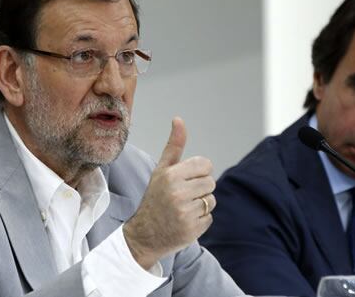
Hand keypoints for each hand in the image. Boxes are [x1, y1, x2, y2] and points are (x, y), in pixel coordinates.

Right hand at [123, 117, 215, 268]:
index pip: (205, 164)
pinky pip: (209, 218)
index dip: (198, 172)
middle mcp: (177, 193)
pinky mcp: (192, 230)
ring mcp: (185, 213)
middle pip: (210, 182)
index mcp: (171, 175)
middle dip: (199, 189)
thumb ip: (173, 145)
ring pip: (211, 200)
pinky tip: (184, 221)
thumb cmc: (155, 198)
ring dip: (201, 205)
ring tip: (182, 209)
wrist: (144, 235)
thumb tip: (178, 119)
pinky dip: (200, 220)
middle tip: (181, 197)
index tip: (185, 180)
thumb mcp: (161, 170)